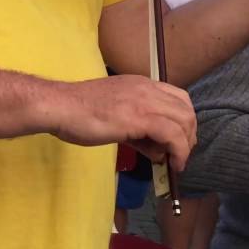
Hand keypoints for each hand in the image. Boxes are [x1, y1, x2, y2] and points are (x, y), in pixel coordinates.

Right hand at [49, 75, 195, 171]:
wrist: (60, 107)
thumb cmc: (77, 112)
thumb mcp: (114, 117)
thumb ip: (137, 130)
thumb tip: (155, 149)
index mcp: (140, 85)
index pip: (177, 98)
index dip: (183, 121)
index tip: (177, 140)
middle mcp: (147, 88)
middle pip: (186, 109)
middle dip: (189, 135)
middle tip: (180, 155)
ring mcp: (145, 101)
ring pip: (184, 121)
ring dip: (185, 145)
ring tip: (176, 162)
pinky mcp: (140, 118)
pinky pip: (173, 135)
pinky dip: (179, 151)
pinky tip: (172, 164)